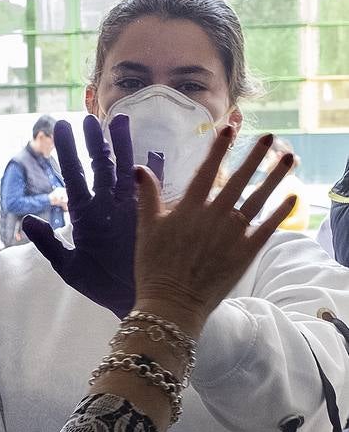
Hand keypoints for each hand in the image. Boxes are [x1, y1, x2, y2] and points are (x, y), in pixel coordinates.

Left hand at [22, 115, 164, 317]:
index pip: (73, 175)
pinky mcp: (153, 217)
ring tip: (119, 121)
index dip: (67, 151)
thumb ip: (49, 243)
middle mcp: (107, 206)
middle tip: (89, 118)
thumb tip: (27, 220)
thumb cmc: (101, 285)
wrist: (133, 302)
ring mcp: (131, 208)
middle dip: (95, 142)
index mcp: (85, 214)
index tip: (61, 127)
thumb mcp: (69, 266)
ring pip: (125, 169)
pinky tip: (155, 153)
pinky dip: (156, 171)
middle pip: (100, 166)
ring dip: (123, 146)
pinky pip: (155, 188)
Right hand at [132, 129, 294, 335]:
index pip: (207, 171)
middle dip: (255, 156)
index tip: (229, 128)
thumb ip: (147, 197)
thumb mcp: (146, 229)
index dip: (219, 148)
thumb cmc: (153, 266)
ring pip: (259, 198)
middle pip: (239, 180)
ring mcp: (233, 233)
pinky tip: (291, 196)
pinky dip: (280, 211)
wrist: (172, 303)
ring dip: (275, 176)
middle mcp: (215, 216)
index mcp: (189, 208)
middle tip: (269, 137)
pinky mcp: (246, 252)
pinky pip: (268, 226)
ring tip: (289, 158)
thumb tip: (140, 169)